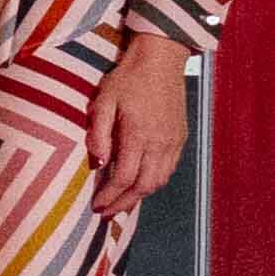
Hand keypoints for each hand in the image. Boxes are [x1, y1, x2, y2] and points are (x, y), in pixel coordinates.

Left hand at [96, 37, 196, 210]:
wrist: (160, 62)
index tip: (96, 206)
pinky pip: (168, 169)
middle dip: (124, 203)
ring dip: (139, 196)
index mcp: (139, 135)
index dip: (110, 196)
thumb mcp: (104, 101)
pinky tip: (138, 184)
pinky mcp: (180, 138)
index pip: (125, 177)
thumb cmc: (127, 79)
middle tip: (106, 213)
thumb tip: (96, 162)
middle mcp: (160, 142)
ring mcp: (173, 141)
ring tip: (120, 203)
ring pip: (159, 180)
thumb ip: (98, 133)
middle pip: (144, 186)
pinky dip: (153, 182)